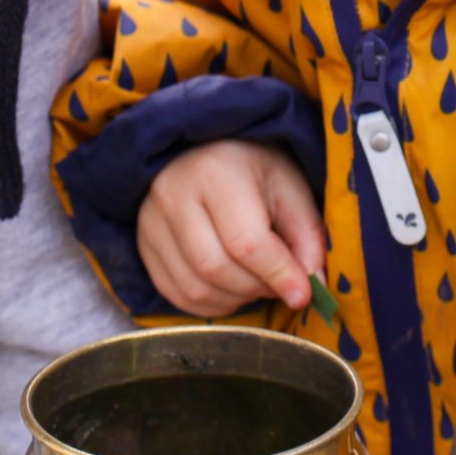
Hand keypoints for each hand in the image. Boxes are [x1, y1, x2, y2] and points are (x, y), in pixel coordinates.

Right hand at [138, 140, 325, 315]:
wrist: (204, 149)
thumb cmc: (252, 167)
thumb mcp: (289, 187)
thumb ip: (306, 234)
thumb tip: (312, 284)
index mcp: (216, 172)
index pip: (245, 241)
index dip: (278, 274)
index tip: (303, 294)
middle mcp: (174, 195)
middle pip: (216, 269)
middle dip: (257, 288)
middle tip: (280, 283)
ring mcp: (151, 221)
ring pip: (194, 288)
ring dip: (235, 300)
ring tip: (257, 283)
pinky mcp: (142, 244)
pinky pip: (175, 294)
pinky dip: (209, 305)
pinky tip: (231, 290)